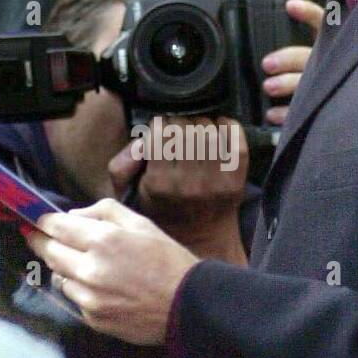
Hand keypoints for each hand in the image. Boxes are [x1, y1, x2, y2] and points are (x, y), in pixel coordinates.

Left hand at [30, 199, 197, 345]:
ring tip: (84, 266)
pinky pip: (74, 298)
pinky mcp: (93, 318)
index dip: (44, 222)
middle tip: (40, 238)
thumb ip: (103, 212)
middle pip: (48, 252)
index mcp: (103, 240)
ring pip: (58, 277)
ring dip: (64, 269)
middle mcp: (89, 269)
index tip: (40, 221)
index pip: (55, 226)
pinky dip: (80, 290)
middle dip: (43, 243)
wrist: (188, 305)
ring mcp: (89, 298)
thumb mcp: (141, 224)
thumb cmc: (168, 260)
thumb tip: (73, 216)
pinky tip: (101, 288)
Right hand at [108, 115, 247, 261]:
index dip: (160, 124)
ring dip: (202, 123)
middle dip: (180, 122)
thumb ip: (121, 166)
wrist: (198, 236)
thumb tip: (140, 142)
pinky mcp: (236, 182)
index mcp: (158, 185)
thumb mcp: (129, 193)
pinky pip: (237, 142)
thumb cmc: (162, 208)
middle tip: (179, 129)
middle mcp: (187, 184)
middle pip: (186, 129)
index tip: (161, 128)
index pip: (161, 134)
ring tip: (197, 130)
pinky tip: (220, 128)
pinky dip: (229, 127)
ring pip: (210, 132)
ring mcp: (215, 184)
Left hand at [261, 0, 323, 125]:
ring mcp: (328, 83)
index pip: (322, 22)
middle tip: (266, 64)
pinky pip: (306, 110)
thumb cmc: (332, 67)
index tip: (290, 6)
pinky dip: (287, 113)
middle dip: (287, 59)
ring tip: (267, 87)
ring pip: (307, 83)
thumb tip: (282, 15)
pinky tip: (270, 114)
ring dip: (287, 84)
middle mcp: (331, 61)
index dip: (308, 13)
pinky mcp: (323, 105)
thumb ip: (310, 35)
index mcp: (331, 43)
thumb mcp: (326, 47)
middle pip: (308, 56)